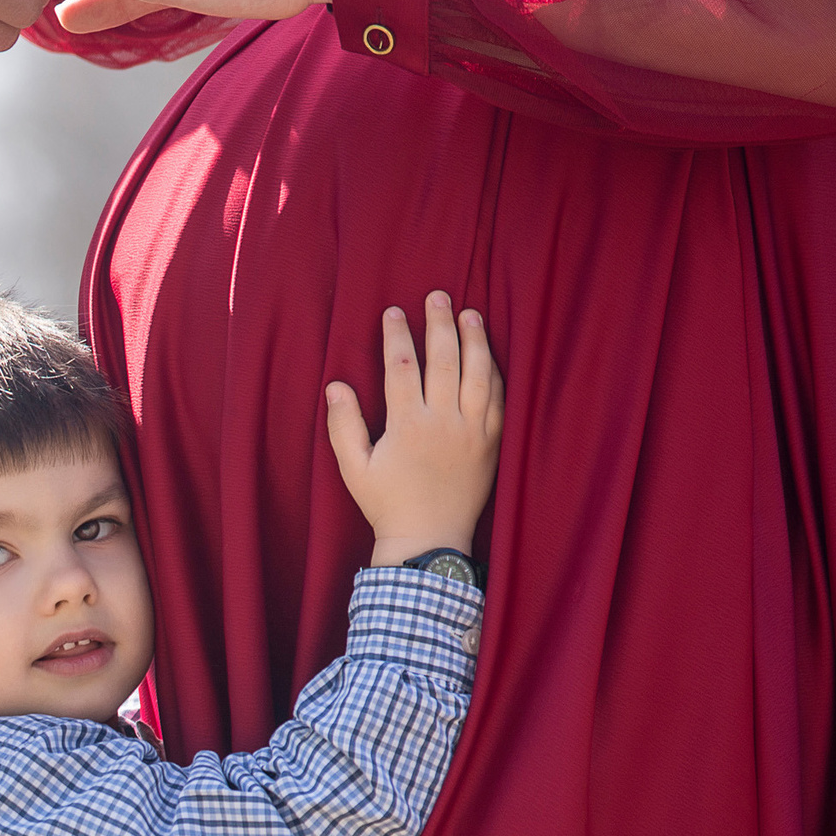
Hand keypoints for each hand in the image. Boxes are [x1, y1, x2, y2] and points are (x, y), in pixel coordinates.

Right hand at [325, 292, 503, 566]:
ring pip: (478, 373)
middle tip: (438, 296)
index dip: (397, 336)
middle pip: (444, 359)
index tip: (394, 313)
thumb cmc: (386, 505)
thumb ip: (343, 425)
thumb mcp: (353, 469)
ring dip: (474, 339)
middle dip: (439, 323)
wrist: (429, 540)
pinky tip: (488, 354)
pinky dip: (494, 371)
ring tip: (469, 314)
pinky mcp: (493, 442)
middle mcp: (444, 422)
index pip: (402, 367)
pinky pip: (499, 398)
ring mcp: (473, 431)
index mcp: (408, 425)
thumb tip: (336, 386)